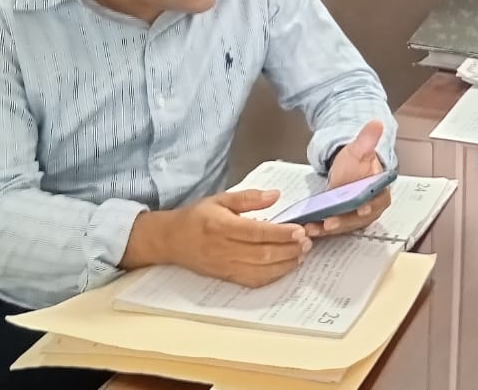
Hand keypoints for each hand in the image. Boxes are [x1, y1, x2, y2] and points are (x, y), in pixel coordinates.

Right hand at [132, 190, 311, 287]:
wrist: (170, 240)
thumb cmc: (197, 217)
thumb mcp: (220, 199)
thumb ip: (249, 197)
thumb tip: (275, 195)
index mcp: (221, 226)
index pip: (256, 232)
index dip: (281, 233)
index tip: (300, 230)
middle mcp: (224, 249)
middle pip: (262, 254)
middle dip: (289, 250)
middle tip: (307, 242)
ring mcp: (225, 266)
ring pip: (260, 271)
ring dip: (285, 264)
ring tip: (302, 254)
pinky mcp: (227, 278)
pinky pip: (253, 281)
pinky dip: (273, 276)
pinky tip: (286, 266)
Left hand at [306, 120, 391, 236]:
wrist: (347, 170)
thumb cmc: (356, 163)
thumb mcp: (359, 149)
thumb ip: (368, 139)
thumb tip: (376, 124)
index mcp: (381, 191)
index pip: (378, 200)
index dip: (370, 206)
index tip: (362, 208)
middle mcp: (372, 208)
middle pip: (359, 218)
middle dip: (344, 221)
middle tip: (330, 222)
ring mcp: (357, 217)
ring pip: (345, 225)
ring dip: (330, 228)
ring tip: (314, 227)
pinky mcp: (343, 222)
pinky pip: (334, 227)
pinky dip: (322, 229)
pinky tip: (310, 228)